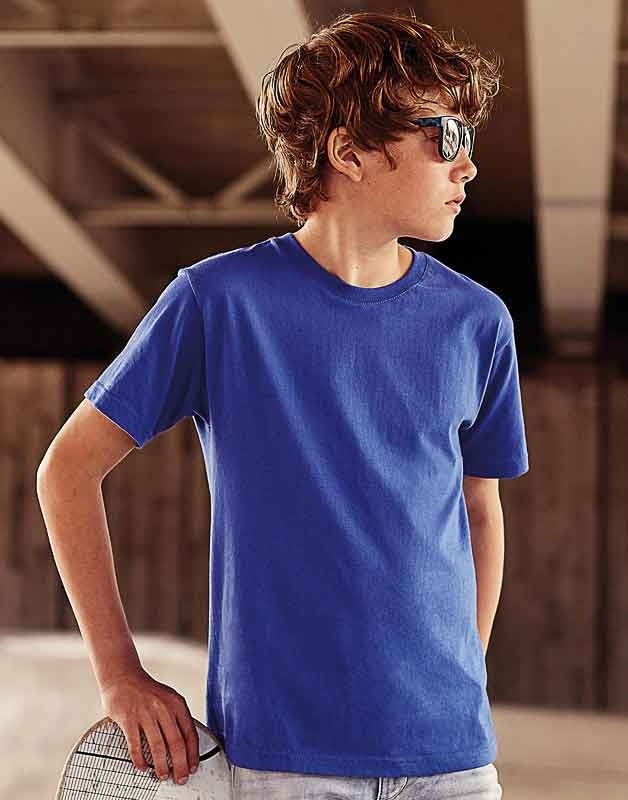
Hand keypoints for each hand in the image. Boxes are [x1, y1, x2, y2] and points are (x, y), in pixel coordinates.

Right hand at [99, 666, 199, 783]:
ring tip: (162, 776)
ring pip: (157, 747)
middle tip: (180, 778)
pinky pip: (135, 745)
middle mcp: (163, 708)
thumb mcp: (168, 698)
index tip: (193, 767)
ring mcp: (145, 713)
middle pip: (176, 743)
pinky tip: (142, 767)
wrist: (123, 677)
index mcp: (177, 703)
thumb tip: (187, 746)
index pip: (190, 733)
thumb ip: (177, 718)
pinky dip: (140, 759)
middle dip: (180, 765)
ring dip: (161, 766)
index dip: (193, 754)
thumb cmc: (147, 691)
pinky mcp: (128, 718)